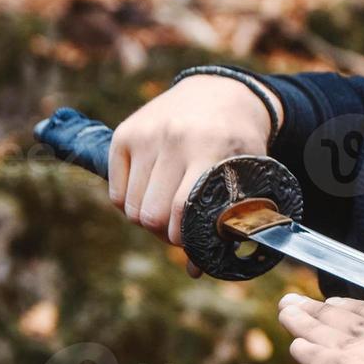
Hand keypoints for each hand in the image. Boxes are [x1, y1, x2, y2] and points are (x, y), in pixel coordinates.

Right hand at [108, 73, 283, 277]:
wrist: (220, 92)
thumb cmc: (237, 142)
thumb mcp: (246, 174)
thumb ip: (225, 219)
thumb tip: (195, 271)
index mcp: (210, 149)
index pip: (183, 208)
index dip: (183, 237)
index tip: (192, 242)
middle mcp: (173, 139)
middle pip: (150, 214)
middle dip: (164, 233)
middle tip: (179, 230)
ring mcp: (145, 135)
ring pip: (131, 207)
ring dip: (147, 220)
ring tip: (167, 213)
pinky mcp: (124, 135)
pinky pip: (117, 193)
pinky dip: (130, 205)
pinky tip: (151, 196)